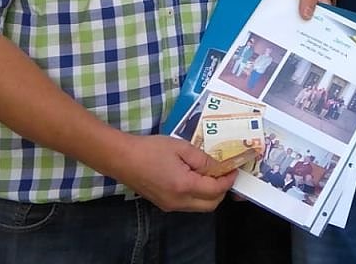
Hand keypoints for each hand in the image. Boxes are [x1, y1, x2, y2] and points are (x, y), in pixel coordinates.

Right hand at [109, 134, 236, 211]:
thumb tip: (218, 166)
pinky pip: (188, 204)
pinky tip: (194, 178)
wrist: (121, 158)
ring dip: (209, 194)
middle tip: (224, 173)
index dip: (228, 180)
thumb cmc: (150, 149)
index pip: (215, 190)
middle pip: (211, 205)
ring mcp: (170, 206)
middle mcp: (178, 201)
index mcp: (184, 186)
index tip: (233, 169)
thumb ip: (203, 159)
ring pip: (199, 207)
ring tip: (210, 174)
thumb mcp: (181, 147)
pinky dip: (197, 195)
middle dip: (222, 191)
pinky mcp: (163, 204)